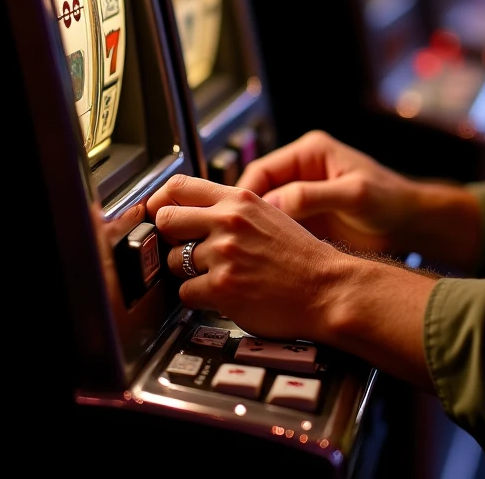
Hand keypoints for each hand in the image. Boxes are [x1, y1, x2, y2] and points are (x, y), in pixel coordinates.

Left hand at [146, 174, 347, 340]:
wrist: (326, 287)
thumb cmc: (300, 256)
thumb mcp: (268, 214)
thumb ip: (231, 209)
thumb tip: (191, 211)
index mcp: (240, 199)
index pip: (178, 187)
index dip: (161, 201)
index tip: (158, 211)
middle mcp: (228, 221)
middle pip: (166, 220)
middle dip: (170, 238)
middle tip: (185, 249)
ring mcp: (223, 254)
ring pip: (173, 262)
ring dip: (189, 273)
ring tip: (218, 275)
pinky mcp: (221, 287)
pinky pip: (186, 293)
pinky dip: (200, 298)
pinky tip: (223, 294)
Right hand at [237, 130, 482, 271]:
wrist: (411, 223)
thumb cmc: (390, 199)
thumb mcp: (354, 194)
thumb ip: (314, 195)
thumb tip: (275, 201)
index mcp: (310, 151)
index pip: (262, 169)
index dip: (244, 194)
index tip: (232, 220)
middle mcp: (302, 169)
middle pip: (258, 189)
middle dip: (244, 214)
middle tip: (229, 240)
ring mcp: (302, 194)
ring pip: (264, 211)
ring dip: (254, 230)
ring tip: (241, 252)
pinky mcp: (306, 216)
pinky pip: (278, 227)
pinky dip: (268, 240)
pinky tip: (262, 258)